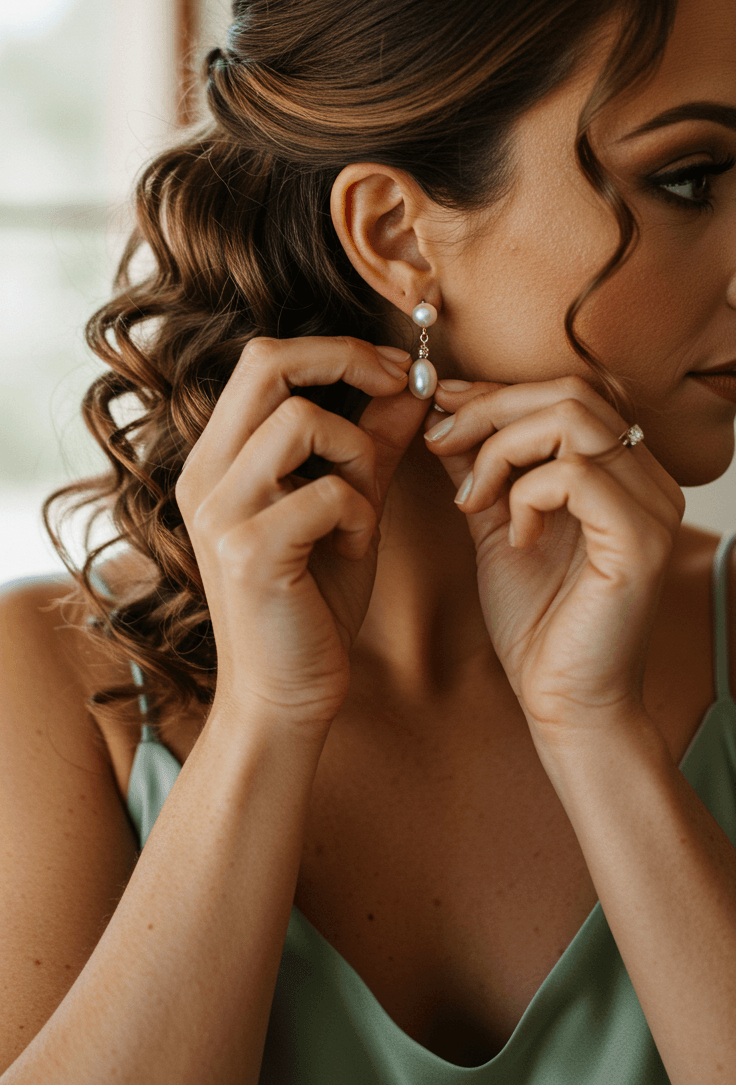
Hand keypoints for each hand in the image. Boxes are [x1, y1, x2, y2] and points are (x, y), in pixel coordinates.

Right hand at [175, 336, 429, 727]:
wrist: (284, 697)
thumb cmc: (313, 603)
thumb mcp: (348, 508)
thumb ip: (373, 443)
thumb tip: (415, 382)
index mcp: (219, 458)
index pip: (263, 358)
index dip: (335, 349)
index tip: (395, 370)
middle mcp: (205, 474)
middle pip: (267, 363)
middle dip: (347, 360)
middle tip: (399, 384)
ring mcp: (220, 512)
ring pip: (301, 421)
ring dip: (357, 453)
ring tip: (363, 503)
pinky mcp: (247, 552)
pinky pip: (326, 492)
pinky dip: (358, 512)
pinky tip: (354, 546)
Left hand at [423, 376, 685, 735]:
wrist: (565, 701)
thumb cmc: (536, 621)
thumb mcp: (495, 523)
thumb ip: (480, 466)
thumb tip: (445, 413)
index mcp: (620, 471)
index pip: (567, 391)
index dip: (495, 390)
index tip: (439, 405)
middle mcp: (648, 479)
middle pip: (570, 391)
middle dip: (489, 408)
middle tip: (439, 441)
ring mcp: (652, 506)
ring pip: (571, 420)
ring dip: (501, 449)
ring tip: (473, 498)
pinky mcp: (640, 540)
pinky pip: (576, 475)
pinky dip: (527, 495)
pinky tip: (514, 536)